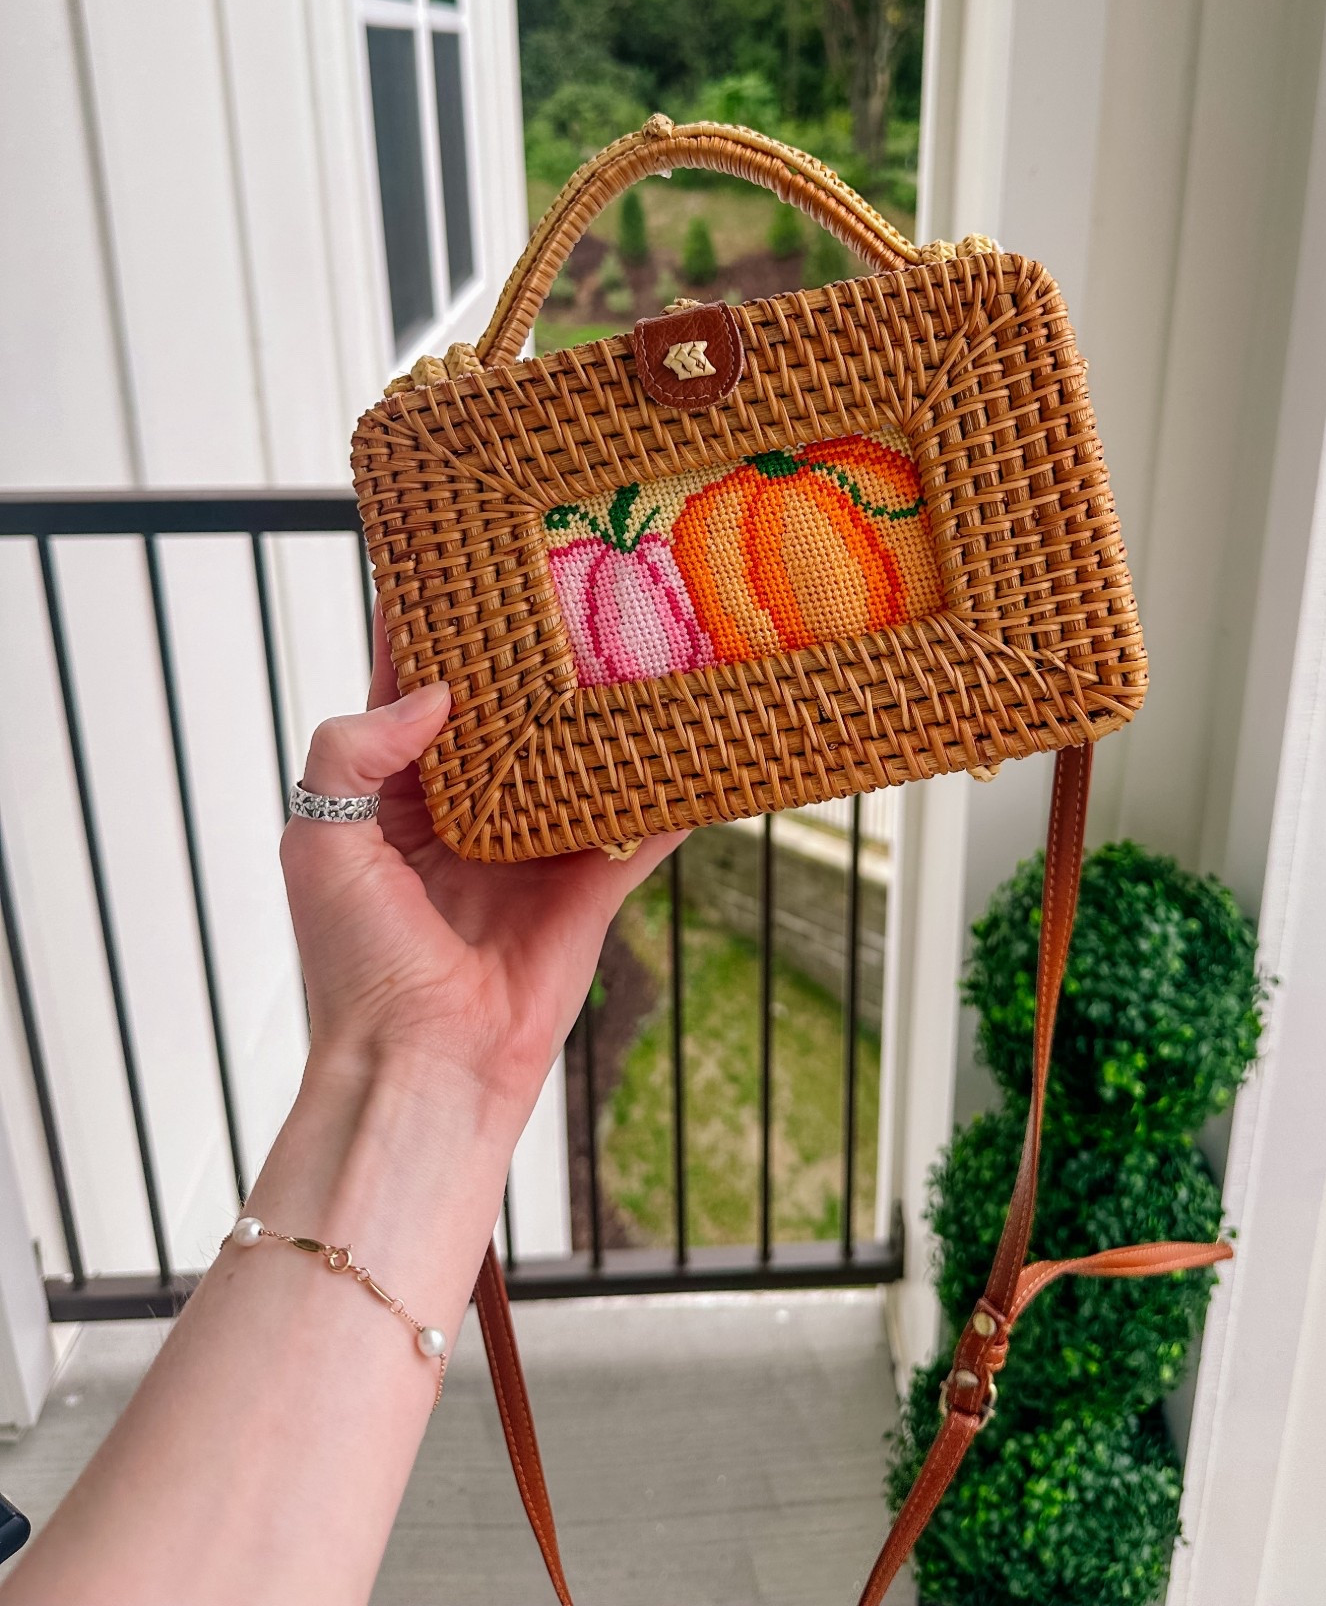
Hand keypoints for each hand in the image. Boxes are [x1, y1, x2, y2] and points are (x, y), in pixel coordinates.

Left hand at [279, 608, 680, 1131]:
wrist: (422, 1068)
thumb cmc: (355, 964)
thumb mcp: (319, 836)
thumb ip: (354, 746)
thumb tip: (439, 691)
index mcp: (393, 788)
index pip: (413, 684)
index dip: (432, 623)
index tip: (460, 551)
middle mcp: (471, 805)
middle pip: (513, 707)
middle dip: (539, 650)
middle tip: (577, 575)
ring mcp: (536, 842)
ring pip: (584, 754)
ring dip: (614, 706)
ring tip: (650, 632)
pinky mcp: (592, 883)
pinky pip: (644, 824)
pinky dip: (680, 786)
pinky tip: (712, 734)